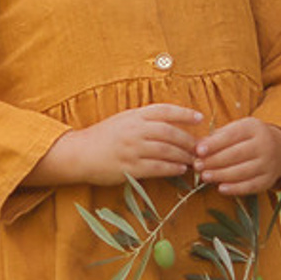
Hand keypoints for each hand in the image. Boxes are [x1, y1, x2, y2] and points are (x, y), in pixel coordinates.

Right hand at [40, 102, 206, 188]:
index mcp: (135, 115)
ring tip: (194, 160)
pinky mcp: (129, 167)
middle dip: (189, 140)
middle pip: (170, 132)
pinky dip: (172, 168)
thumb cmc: (104, 136)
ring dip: (184, 156)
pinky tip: (181, 169)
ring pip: (166, 151)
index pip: (165, 110)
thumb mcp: (124, 119)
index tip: (200, 117)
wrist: (79, 153)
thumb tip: (173, 123)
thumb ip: (145, 119)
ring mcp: (132, 149)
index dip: (184, 113)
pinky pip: (157, 168)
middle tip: (201, 147)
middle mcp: (135, 130)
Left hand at [191, 117, 280, 196]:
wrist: (280, 149)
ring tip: (204, 177)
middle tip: (197, 166)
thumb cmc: (249, 138)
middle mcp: (264, 145)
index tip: (198, 150)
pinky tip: (221, 188)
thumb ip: (218, 136)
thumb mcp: (237, 129)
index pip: (232, 135)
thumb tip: (196, 146)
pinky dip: (235, 189)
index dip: (214, 144)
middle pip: (236, 154)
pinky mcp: (269, 180)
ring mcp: (268, 163)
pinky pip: (251, 186)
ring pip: (242, 171)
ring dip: (221, 175)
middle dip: (214, 161)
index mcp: (253, 128)